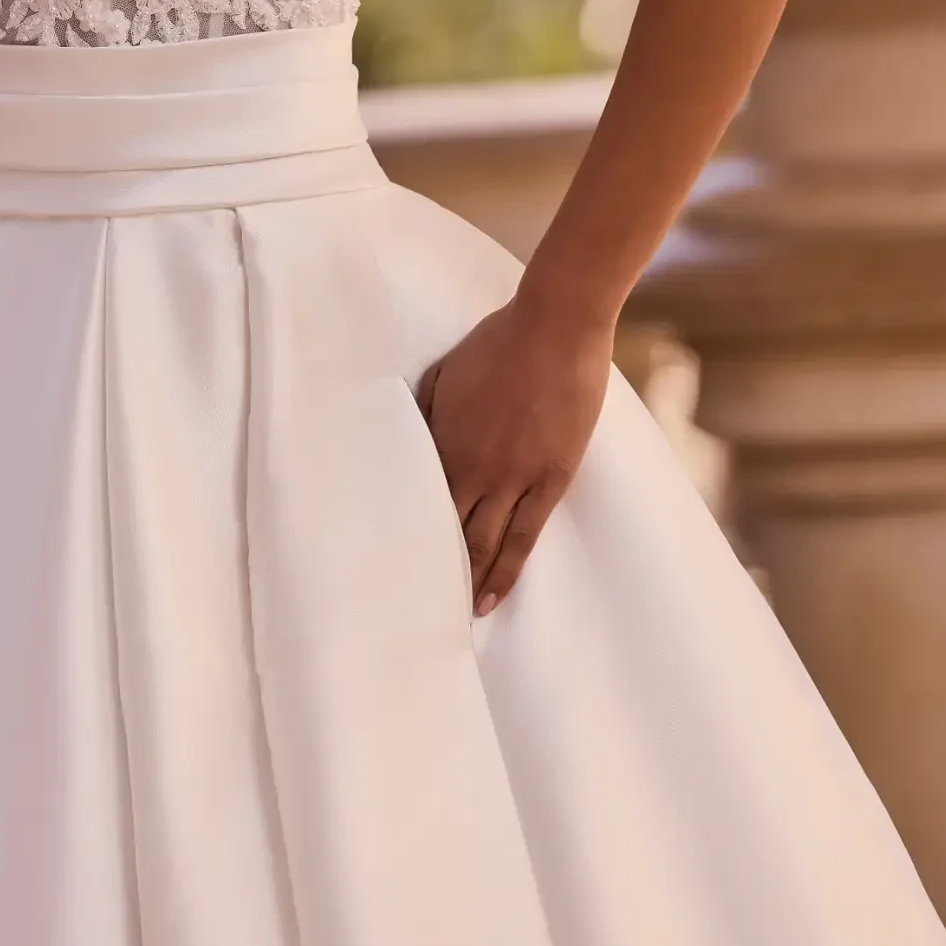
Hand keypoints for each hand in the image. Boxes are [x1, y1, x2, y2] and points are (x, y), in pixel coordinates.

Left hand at [417, 282, 612, 615]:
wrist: (555, 328)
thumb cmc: (498, 341)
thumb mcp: (443, 371)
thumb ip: (425, 410)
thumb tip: (411, 438)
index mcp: (442, 441)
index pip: (417, 502)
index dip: (406, 535)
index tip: (390, 564)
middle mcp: (472, 468)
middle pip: (447, 531)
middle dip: (432, 569)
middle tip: (414, 607)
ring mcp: (514, 478)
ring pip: (485, 545)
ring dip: (468, 582)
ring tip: (453, 617)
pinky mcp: (550, 480)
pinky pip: (525, 537)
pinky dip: (507, 571)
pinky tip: (494, 597)